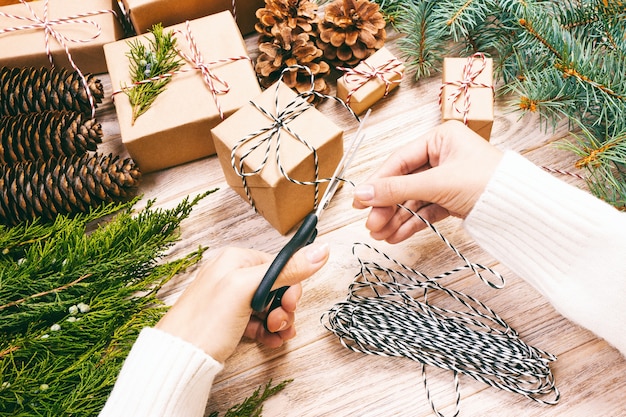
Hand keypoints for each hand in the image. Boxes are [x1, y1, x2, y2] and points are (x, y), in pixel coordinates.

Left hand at [156, 243, 328, 362]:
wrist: (178, 358)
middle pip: (276, 287)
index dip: (290, 287)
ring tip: (276, 335)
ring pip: (268, 306)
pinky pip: (257, 320)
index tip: (291, 305)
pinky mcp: (227, 319)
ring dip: (278, 321)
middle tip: (280, 323)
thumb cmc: (206, 321)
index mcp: (236, 259)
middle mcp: (232, 274)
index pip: (279, 265)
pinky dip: (267, 331)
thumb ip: (287, 269)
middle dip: (284, 307)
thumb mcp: (250, 288)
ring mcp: (229, 298)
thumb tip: (321, 250)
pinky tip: (270, 341)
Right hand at [353, 120, 502, 242]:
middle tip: (370, 225)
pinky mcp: (453, 198)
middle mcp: (443, 155)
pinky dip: (411, 223)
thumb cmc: (486, 183)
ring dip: (396, 218)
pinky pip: (426, 210)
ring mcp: (448, 178)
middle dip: (386, 206)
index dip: (378, 182)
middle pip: (404, 182)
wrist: (522, 209)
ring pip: (413, 199)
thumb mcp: (436, 183)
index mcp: (441, 138)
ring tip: (380, 235)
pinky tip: (396, 235)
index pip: (399, 161)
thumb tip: (361, 194)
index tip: (359, 202)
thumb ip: (396, 189)